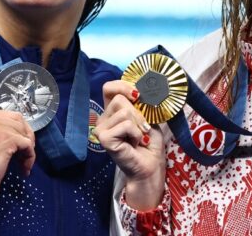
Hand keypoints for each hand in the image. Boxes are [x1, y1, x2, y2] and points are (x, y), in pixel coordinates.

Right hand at [0, 110, 35, 197]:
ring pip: (24, 133)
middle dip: (26, 137)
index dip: (19, 130)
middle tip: (25, 152)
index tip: (21, 143)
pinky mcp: (6, 139)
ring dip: (28, 149)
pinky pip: (28, 144)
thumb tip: (23, 128)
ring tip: (23, 162)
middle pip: (19, 122)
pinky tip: (24, 167)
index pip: (10, 116)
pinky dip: (30, 157)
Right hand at [95, 80, 165, 208]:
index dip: (123, 86)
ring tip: (139, 137)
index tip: (139, 95)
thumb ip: (141, 102)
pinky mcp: (104, 139)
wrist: (150, 164)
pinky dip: (136, 133)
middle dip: (138, 112)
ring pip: (124, 111)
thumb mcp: (148, 115)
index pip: (109, 88)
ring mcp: (101, 129)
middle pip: (119, 99)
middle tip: (144, 128)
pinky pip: (125, 124)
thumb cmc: (149, 141)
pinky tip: (134, 143)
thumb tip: (143, 89)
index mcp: (112, 111)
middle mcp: (103, 119)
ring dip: (138, 125)